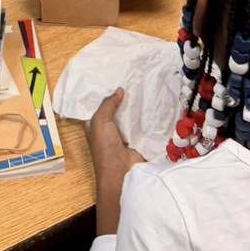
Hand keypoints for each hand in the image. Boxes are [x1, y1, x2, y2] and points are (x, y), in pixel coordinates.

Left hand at [86, 88, 143, 234]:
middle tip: (135, 78)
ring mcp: (124, 135)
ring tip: (147, 86)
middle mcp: (109, 129)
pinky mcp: (138, 140)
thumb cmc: (104, 148)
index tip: (116, 76)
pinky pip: (142, 125)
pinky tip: (155, 103)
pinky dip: (147, 117)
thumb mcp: (100, 122)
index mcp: (95, 125)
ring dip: (137, 106)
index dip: (106, 92)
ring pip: (130, 116)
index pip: (100, 105)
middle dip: (124, 97)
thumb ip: (107, 104)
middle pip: (117, 109)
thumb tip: (119, 90)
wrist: (122, 174)